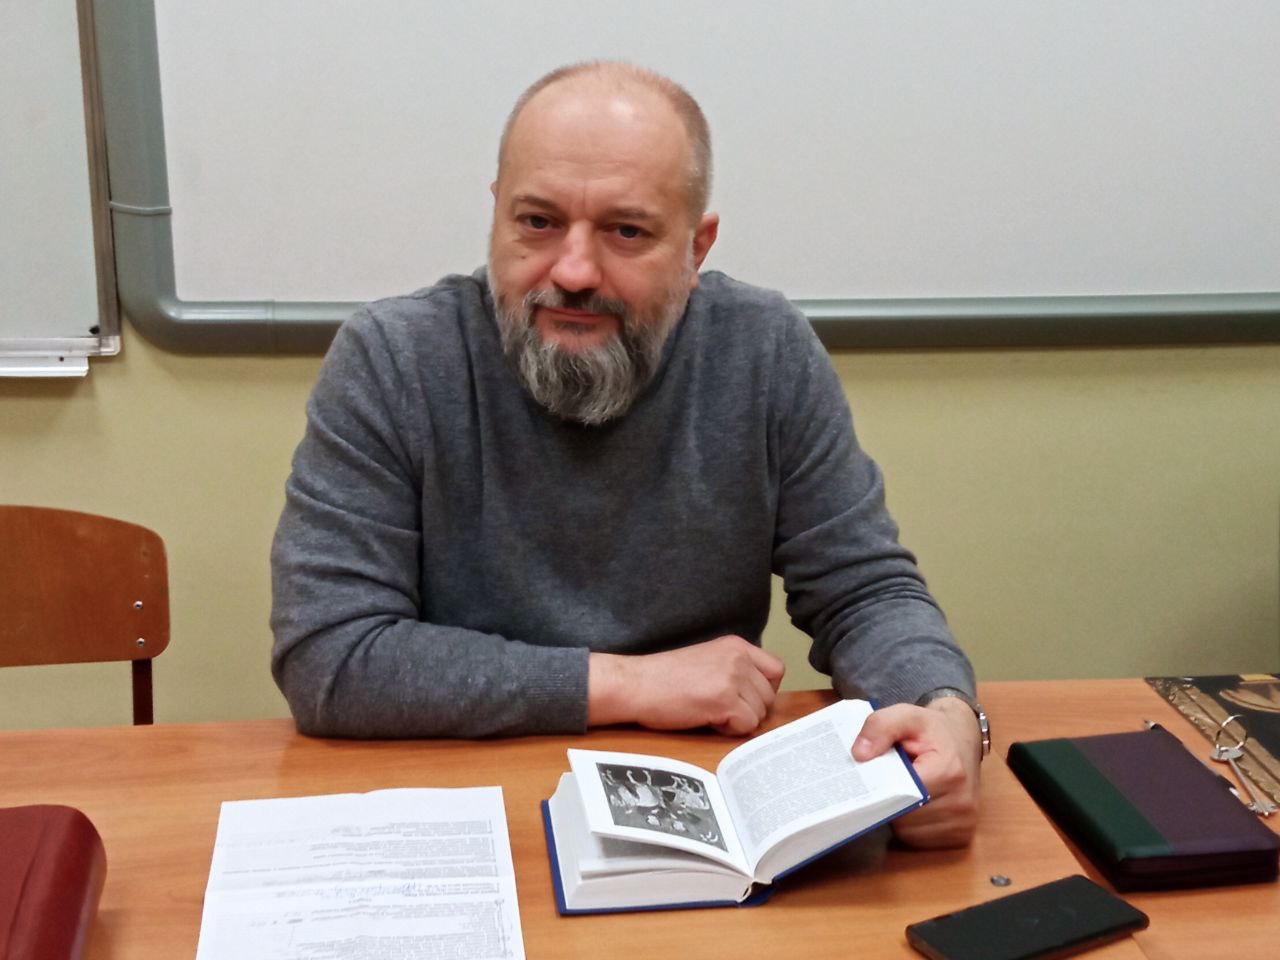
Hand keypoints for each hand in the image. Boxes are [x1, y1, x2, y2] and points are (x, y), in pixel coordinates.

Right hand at [588, 636, 785, 734]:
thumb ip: (735, 669)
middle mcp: (738, 657)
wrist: (636, 684)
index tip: (742, 698)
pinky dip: (729, 730)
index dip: (763, 690)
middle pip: (769, 696)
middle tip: (719, 708)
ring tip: (709, 712)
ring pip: (759, 713)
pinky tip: (707, 719)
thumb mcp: (708, 661)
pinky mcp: (724, 700)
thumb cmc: (664, 678)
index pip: (776, 670)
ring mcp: (732, 677)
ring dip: (738, 720)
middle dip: (749, 709)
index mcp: (736, 645)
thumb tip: (760, 696)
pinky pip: (746, 725)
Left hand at [852, 698, 980, 847]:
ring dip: (898, 815)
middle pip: (903, 817)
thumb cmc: (932, 730)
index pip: (901, 793)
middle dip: (888, 800)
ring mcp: (963, 823)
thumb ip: (880, 726)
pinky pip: (919, 840)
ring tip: (901, 790)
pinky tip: (912, 805)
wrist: (962, 740)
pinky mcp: (961, 836)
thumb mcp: (906, 715)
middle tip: (886, 780)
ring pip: (908, 832)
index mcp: (949, 771)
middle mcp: (961, 802)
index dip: (882, 787)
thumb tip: (859, 755)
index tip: (871, 778)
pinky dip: (910, 826)